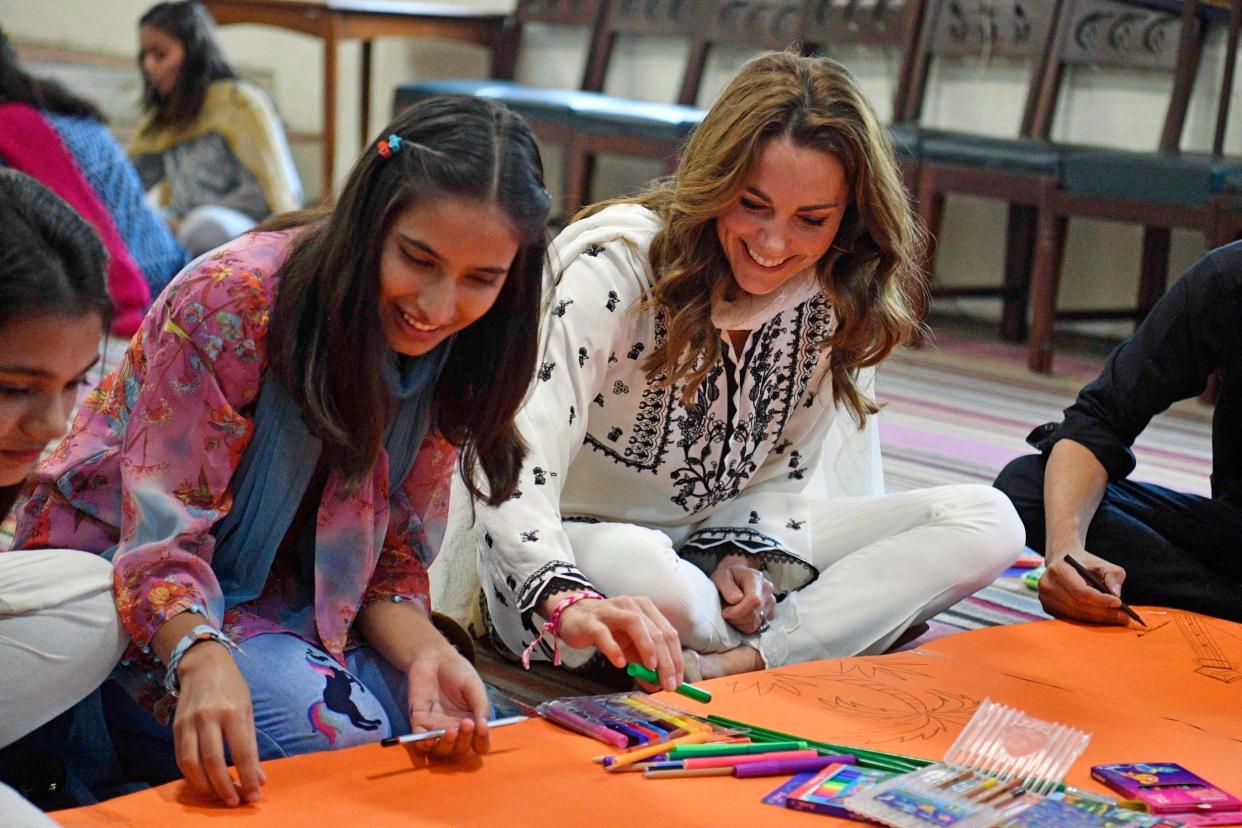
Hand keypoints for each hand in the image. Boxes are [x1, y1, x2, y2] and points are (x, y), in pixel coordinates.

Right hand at [173, 642, 265, 805]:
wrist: (203, 664)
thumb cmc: (232, 687)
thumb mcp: (248, 709)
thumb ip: (252, 744)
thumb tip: (260, 777)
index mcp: (233, 711)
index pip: (242, 752)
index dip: (248, 777)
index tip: (254, 795)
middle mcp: (209, 717)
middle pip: (214, 762)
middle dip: (225, 787)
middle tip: (235, 802)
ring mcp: (189, 722)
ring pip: (192, 764)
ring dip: (206, 786)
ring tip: (219, 797)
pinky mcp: (175, 727)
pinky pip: (180, 758)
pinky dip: (191, 775)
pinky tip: (203, 783)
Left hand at [405, 651, 491, 757]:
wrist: (432, 659)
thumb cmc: (456, 671)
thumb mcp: (474, 685)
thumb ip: (480, 705)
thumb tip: (484, 726)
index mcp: (472, 722)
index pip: (480, 743)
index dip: (482, 740)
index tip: (481, 728)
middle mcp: (455, 730)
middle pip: (461, 751)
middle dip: (464, 742)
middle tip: (466, 723)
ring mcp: (436, 729)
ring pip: (441, 751)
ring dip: (446, 746)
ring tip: (450, 731)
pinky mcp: (419, 725)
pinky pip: (420, 743)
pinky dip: (425, 745)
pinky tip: (430, 738)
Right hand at [552, 595, 682, 690]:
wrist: (573, 617)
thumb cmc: (608, 631)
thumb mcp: (630, 648)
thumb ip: (644, 665)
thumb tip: (659, 686)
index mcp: (646, 609)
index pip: (669, 633)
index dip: (676, 658)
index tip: (678, 681)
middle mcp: (631, 605)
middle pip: (655, 631)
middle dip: (666, 660)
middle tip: (668, 683)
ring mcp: (611, 611)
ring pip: (634, 623)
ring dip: (647, 647)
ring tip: (651, 668)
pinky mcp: (591, 622)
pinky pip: (604, 634)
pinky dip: (614, 649)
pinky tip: (620, 663)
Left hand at [711, 555, 774, 634]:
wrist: (737, 576)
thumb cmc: (728, 577)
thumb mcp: (720, 576)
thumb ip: (726, 586)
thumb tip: (736, 600)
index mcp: (755, 578)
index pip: (754, 600)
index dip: (738, 611)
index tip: (725, 612)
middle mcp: (767, 590)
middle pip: (754, 615)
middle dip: (736, 619)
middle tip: (726, 613)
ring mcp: (770, 602)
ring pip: (756, 623)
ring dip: (740, 624)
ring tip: (732, 613)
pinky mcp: (771, 613)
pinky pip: (758, 627)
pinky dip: (746, 626)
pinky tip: (739, 616)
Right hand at [1040, 547, 1129, 624]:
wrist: (1063, 563)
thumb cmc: (1085, 564)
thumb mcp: (1102, 564)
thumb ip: (1112, 575)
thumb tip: (1116, 594)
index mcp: (1058, 569)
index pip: (1080, 590)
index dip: (1100, 599)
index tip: (1119, 603)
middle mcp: (1047, 584)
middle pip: (1079, 605)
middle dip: (1103, 612)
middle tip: (1124, 617)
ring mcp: (1045, 598)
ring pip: (1076, 614)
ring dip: (1098, 618)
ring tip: (1118, 619)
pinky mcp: (1048, 608)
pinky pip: (1071, 619)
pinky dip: (1089, 620)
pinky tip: (1103, 618)